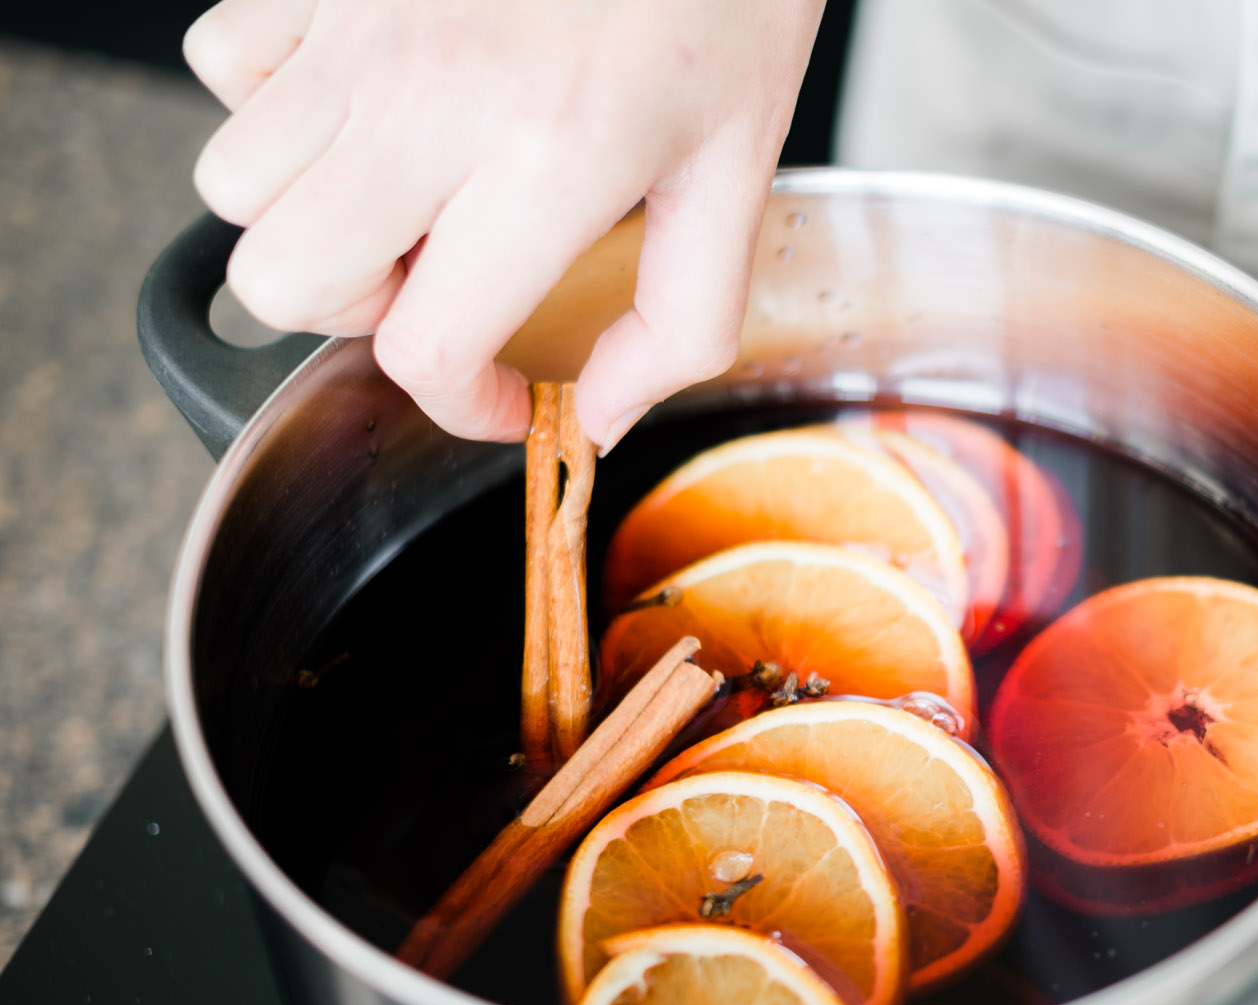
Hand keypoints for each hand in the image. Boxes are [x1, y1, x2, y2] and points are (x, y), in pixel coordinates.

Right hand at [184, 0, 823, 445]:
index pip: (423, 345)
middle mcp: (431, 95)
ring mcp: (362, 27)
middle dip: (361, 317)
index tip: (504, 395)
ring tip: (407, 199)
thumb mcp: (740, 177)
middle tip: (445, 288)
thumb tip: (601, 416)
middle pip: (285, 280)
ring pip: (235, 183)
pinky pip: (223, 66)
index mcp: (549, 160)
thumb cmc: (725, 2)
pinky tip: (369, 113)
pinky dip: (274, 109)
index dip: (461, 404)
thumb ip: (682, 324)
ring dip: (310, 220)